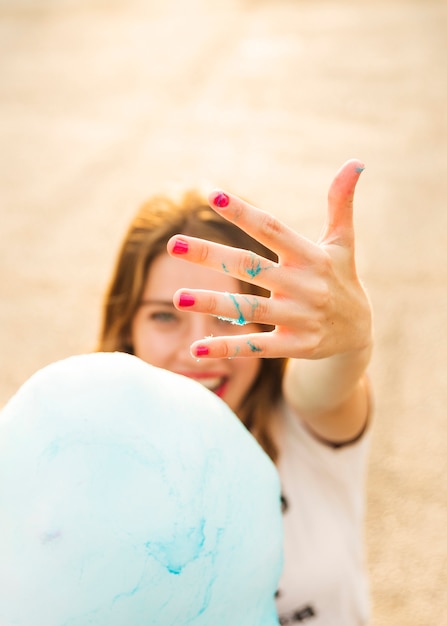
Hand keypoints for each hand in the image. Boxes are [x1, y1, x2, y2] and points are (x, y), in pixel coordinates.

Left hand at [167, 159, 372, 359]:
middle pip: (250, 266)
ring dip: (212, 303)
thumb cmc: (342, 279)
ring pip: (249, 308)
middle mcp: (303, 286)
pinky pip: (256, 346)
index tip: (212, 194)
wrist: (359, 333)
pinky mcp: (294, 345)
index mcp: (311, 256)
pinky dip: (227, 348)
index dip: (243, 213)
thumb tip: (355, 162)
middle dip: (211, 256)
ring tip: (177, 298)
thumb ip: (341, 204)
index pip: (271, 229)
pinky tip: (196, 349)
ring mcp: (298, 318)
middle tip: (174, 244)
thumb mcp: (343, 243)